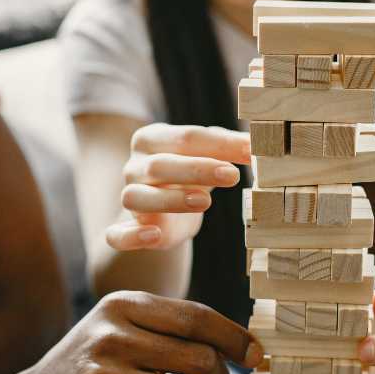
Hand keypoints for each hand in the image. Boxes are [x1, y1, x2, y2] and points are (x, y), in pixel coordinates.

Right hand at [107, 124, 249, 250]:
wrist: (163, 212)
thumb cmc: (189, 176)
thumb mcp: (209, 158)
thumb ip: (229, 148)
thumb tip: (257, 142)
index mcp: (153, 140)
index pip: (186, 137)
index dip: (220, 144)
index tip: (250, 150)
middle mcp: (135, 167)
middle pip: (161, 165)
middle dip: (197, 169)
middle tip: (232, 175)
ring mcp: (127, 197)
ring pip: (137, 197)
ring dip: (170, 199)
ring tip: (205, 202)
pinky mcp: (123, 230)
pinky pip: (117, 234)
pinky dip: (131, 236)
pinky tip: (153, 235)